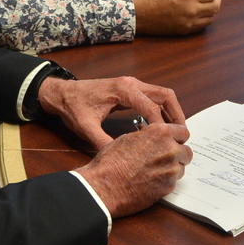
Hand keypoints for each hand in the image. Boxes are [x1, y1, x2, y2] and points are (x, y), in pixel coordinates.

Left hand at [37, 75, 185, 149]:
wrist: (62, 93)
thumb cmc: (73, 107)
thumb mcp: (86, 127)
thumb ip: (103, 142)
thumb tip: (120, 161)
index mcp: (123, 90)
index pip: (152, 106)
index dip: (162, 125)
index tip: (167, 142)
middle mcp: (132, 84)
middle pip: (165, 95)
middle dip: (176, 115)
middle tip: (181, 136)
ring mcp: (132, 84)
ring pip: (162, 95)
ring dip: (171, 112)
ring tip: (175, 133)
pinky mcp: (130, 89)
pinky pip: (153, 97)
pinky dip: (162, 110)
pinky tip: (160, 127)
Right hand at [75, 123, 192, 216]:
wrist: (104, 187)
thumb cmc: (110, 162)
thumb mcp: (127, 138)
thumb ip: (147, 136)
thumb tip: (153, 138)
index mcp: (160, 133)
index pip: (183, 132)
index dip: (177, 138)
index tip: (173, 141)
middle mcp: (170, 149)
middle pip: (186, 151)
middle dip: (177, 154)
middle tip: (164, 158)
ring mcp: (171, 170)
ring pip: (181, 167)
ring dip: (172, 168)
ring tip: (154, 171)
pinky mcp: (168, 187)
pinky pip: (173, 182)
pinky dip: (165, 182)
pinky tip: (150, 181)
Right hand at [130, 0, 220, 34]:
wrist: (135, 12)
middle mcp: (191, 10)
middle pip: (215, 5)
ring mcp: (187, 22)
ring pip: (210, 17)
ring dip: (212, 8)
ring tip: (206, 1)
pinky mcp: (183, 30)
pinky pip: (201, 26)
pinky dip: (205, 18)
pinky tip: (199, 12)